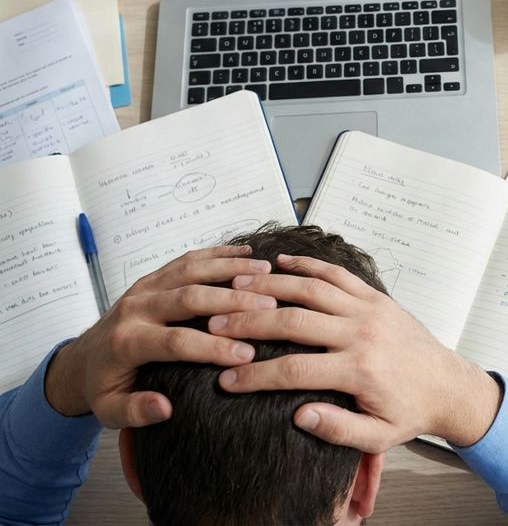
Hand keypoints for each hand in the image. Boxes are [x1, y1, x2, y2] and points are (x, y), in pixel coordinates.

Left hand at [45, 245, 276, 426]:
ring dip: (230, 269)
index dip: (212, 348)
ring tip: (266, 272)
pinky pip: (187, 260)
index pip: (175, 341)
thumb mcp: (110, 411)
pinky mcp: (153, 277)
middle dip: (232, 302)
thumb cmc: (103, 387)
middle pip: (188, 297)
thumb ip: (135, 411)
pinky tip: (246, 253)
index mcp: (127, 342)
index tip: (247, 356)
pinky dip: (218, 254)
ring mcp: (145, 287)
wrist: (80, 360)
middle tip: (270, 307)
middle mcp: (135, 308)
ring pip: (191, 270)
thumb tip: (166, 407)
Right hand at [212, 254, 502, 452]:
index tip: (225, 380)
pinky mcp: (376, 297)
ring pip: (312, 289)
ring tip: (235, 287)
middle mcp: (362, 333)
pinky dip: (307, 265)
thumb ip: (339, 429)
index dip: (256, 376)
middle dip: (250, 323)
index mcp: (360, 371)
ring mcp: (370, 309)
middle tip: (214, 324)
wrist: (448, 385)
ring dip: (271, 286)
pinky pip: (337, 274)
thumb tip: (299, 416)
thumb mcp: (379, 436)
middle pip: (295, 321)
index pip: (295, 370)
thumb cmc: (410, 412)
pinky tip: (279, 262)